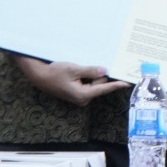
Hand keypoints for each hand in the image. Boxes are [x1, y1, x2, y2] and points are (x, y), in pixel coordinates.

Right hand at [14, 55, 129, 106]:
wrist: (39, 75)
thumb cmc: (54, 72)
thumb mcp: (73, 69)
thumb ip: (90, 71)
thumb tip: (105, 71)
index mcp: (83, 95)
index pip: (104, 88)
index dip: (116, 84)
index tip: (127, 83)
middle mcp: (83, 99)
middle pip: (99, 84)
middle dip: (97, 74)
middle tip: (83, 67)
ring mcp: (79, 97)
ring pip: (93, 83)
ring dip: (89, 74)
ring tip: (76, 69)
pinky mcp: (76, 93)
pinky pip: (87, 83)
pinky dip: (85, 76)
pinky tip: (77, 71)